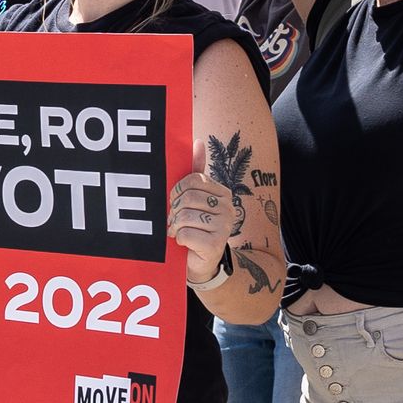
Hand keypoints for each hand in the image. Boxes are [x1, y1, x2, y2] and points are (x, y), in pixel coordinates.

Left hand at [168, 153, 236, 283]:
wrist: (200, 261)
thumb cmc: (193, 225)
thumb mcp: (192, 198)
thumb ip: (194, 171)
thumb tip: (198, 142)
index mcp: (221, 192)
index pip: (191, 180)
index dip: (176, 192)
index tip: (176, 203)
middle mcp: (228, 207)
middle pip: (187, 197)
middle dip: (174, 210)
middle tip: (176, 220)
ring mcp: (225, 226)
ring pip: (184, 216)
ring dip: (175, 226)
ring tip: (180, 231)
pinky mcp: (216, 244)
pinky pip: (186, 233)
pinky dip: (179, 239)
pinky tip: (184, 243)